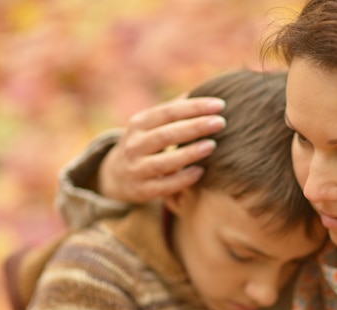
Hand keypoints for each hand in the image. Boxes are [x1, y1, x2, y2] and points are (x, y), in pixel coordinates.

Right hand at [98, 96, 225, 202]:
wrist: (116, 177)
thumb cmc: (144, 144)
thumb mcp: (150, 125)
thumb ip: (172, 110)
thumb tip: (200, 91)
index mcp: (139, 123)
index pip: (168, 112)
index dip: (194, 107)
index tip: (219, 105)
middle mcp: (134, 145)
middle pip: (166, 134)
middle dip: (195, 127)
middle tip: (220, 123)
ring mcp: (136, 168)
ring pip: (164, 161)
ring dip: (190, 153)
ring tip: (212, 146)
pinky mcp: (142, 190)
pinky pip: (164, 185)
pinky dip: (183, 178)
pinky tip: (201, 171)